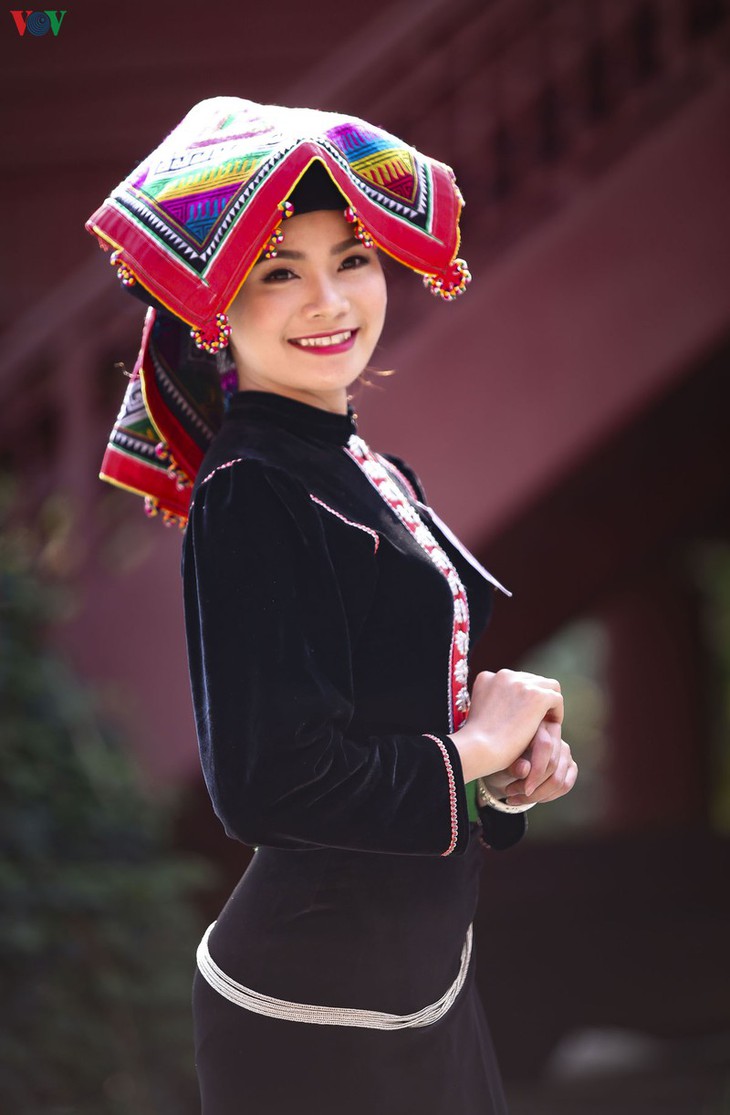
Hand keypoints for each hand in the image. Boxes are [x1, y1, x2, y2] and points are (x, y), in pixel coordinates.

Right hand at [449, 669, 563, 783]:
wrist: (478, 749)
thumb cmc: (476, 742)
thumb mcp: (479, 714)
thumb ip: (492, 704)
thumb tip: (509, 708)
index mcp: (486, 677)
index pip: (513, 681)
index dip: (521, 697)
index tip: (523, 714)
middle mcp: (503, 675)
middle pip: (531, 680)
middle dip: (536, 698)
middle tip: (539, 720)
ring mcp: (521, 684)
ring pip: (547, 686)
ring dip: (548, 703)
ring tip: (547, 722)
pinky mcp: (537, 696)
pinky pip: (556, 699)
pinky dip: (557, 712)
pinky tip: (552, 727)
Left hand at [484, 719, 577, 804]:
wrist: (504, 768)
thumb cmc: (501, 760)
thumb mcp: (502, 762)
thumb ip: (513, 765)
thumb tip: (525, 769)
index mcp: (536, 724)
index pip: (545, 746)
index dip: (536, 770)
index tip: (520, 789)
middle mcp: (554, 734)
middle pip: (553, 764)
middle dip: (531, 786)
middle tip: (509, 793)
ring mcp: (564, 750)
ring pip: (559, 780)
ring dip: (537, 795)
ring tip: (515, 797)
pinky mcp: (570, 765)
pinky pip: (565, 785)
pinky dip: (548, 796)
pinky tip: (531, 798)